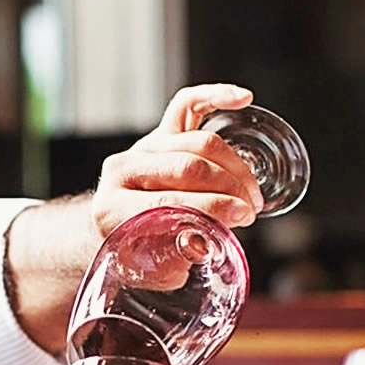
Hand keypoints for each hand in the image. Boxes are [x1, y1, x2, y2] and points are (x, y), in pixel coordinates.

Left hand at [91, 82, 265, 241]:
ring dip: (234, 166)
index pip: (169, 199)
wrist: (123, 231)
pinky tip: (243, 98)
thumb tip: (203, 241)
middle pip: (187, 165)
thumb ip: (178, 255)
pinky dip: (216, 97)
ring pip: (197, 142)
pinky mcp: (160, 133)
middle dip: (228, 187)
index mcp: (114, 208)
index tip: (242, 217)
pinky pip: (188, 105)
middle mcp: (124, 170)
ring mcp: (143, 148)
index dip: (211, 207)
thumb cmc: (142, 255)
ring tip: (251, 192)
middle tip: (249, 209)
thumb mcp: (157, 268)